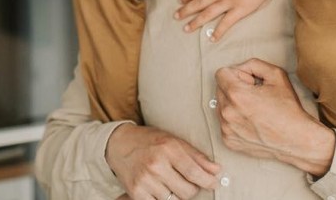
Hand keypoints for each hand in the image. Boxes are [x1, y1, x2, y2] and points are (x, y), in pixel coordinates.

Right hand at [105, 123, 220, 199]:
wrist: (119, 144)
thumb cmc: (150, 140)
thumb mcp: (174, 141)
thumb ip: (196, 156)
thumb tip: (216, 170)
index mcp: (168, 148)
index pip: (194, 172)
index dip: (208, 181)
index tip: (214, 183)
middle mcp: (156, 165)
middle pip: (187, 191)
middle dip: (192, 188)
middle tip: (188, 180)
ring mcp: (145, 180)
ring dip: (177, 194)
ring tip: (171, 182)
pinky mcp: (136, 193)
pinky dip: (163, 199)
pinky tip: (160, 188)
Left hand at [176, 0, 275, 39]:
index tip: (179, 1)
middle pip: (198, 3)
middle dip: (185, 10)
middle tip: (175, 17)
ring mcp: (228, 2)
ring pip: (207, 14)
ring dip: (195, 22)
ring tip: (186, 29)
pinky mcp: (239, 10)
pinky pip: (226, 23)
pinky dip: (218, 31)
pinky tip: (212, 38)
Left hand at [215, 59, 335, 176]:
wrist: (296, 140)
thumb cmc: (288, 109)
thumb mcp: (276, 74)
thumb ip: (254, 64)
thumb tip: (240, 68)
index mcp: (237, 94)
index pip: (221, 73)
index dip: (238, 74)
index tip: (250, 82)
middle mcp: (227, 113)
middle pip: (220, 89)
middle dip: (234, 88)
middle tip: (254, 96)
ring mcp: (227, 129)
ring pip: (221, 106)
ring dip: (233, 104)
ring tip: (253, 110)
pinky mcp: (229, 141)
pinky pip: (224, 123)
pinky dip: (234, 120)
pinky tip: (251, 122)